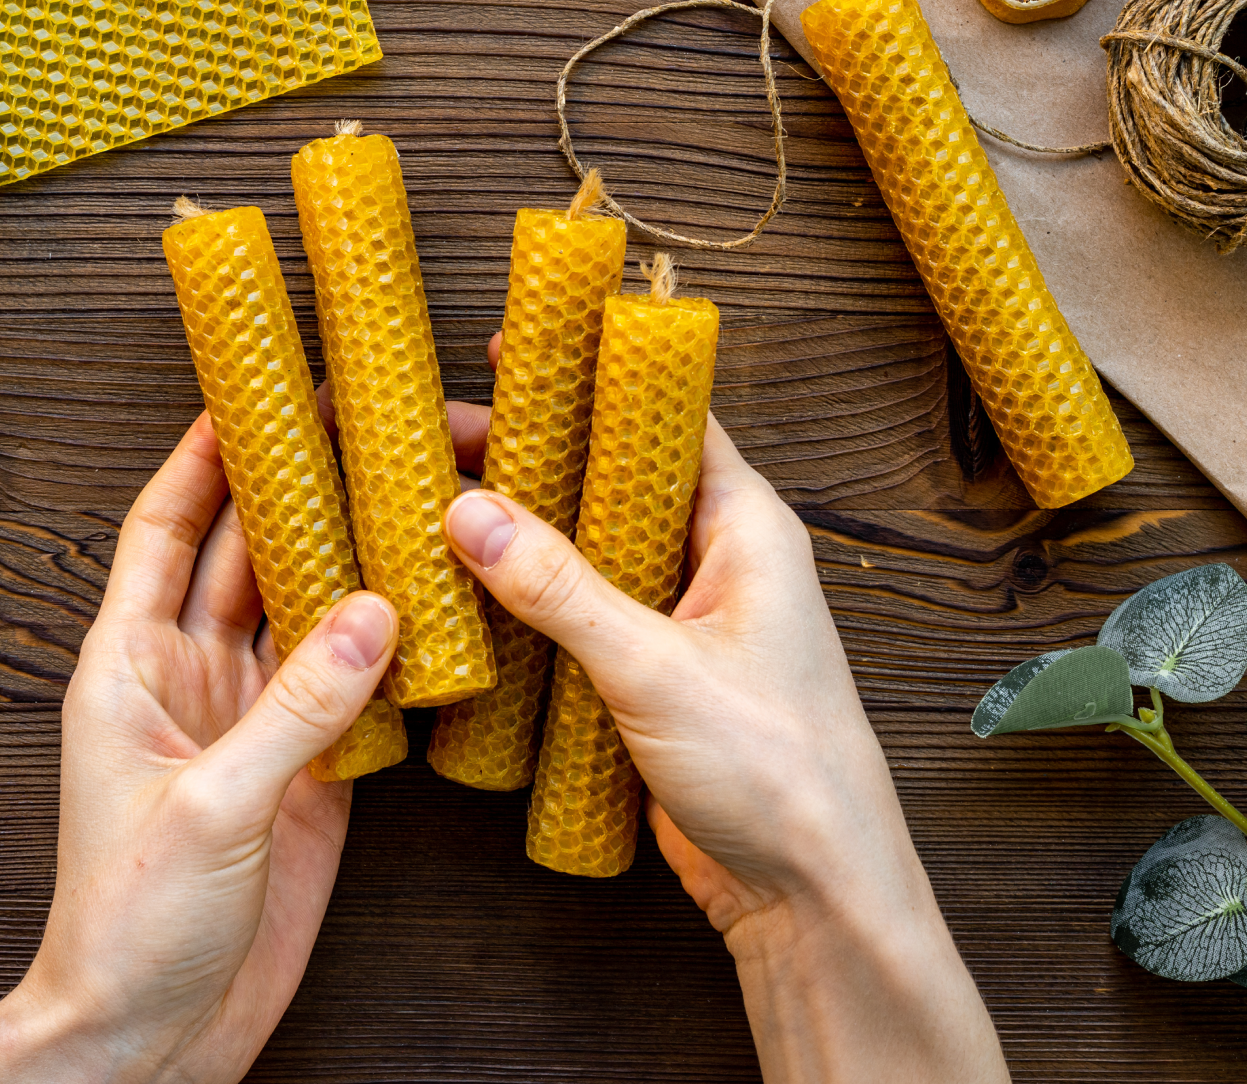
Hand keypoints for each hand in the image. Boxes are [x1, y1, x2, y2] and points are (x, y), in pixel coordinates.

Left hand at [0, 415, 397, 1083]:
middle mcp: (189, 682)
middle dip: (299, 489)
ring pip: (306, 615)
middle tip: (361, 427)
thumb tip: (374, 613)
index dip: (202, 457)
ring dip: (351, 559)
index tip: (247, 391)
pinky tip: (429, 609)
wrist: (151, 1036)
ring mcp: (251, 726)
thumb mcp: (208, 806)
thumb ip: (295, 710)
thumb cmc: (126, 927)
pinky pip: (350, 689)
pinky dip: (388, 648)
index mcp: (128, 669)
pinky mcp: (305, 777)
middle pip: (248, 556)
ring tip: (407, 496)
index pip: (164, 531)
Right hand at [443, 397, 1007, 1082]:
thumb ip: (562, 590)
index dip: (589, 379)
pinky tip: (468, 602)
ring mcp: (684, 622)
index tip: (514, 351)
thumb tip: (471, 513)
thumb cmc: (779, 772)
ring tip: (434, 508)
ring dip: (523, 537)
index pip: (663, 420)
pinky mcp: (654, 679)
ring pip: (590, 554)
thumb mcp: (658, 669)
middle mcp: (716, 562)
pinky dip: (530, 606)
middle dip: (531, 460)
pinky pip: (583, 620)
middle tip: (440, 437)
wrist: (811, 894)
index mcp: (745, 529)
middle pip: (611, 483)